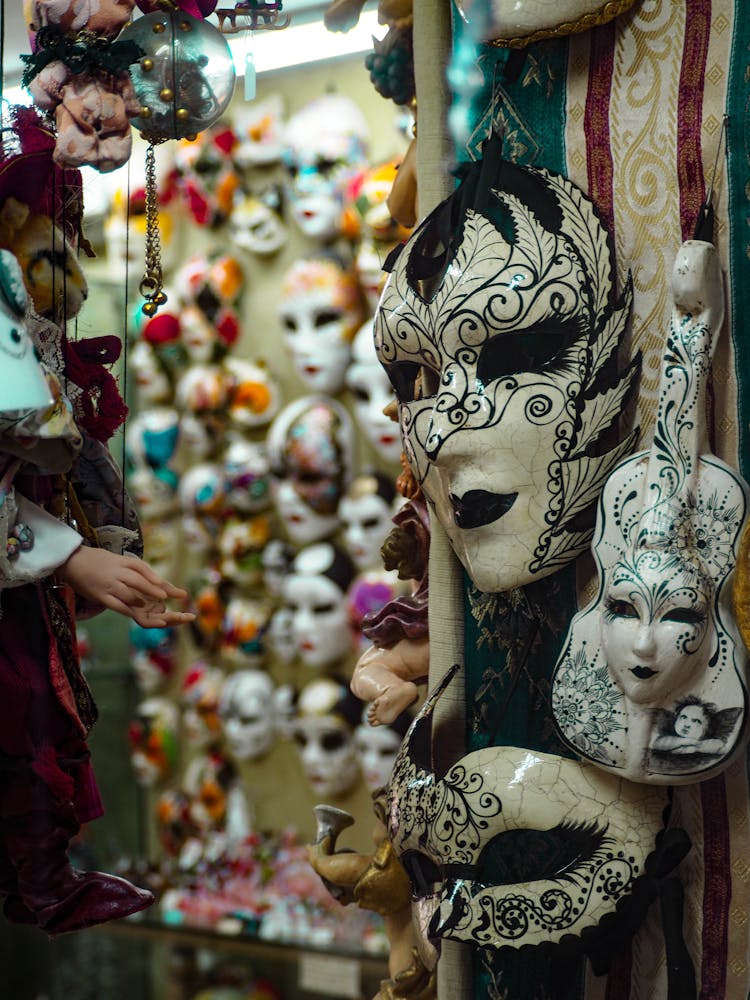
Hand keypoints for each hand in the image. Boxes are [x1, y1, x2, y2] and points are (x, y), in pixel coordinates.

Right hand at [57, 546, 195, 628]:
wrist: (72, 560)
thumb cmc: (99, 560)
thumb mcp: (120, 560)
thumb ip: (137, 570)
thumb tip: (158, 584)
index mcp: (125, 563)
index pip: (147, 572)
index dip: (163, 583)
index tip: (179, 592)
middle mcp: (119, 573)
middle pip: (140, 582)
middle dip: (157, 591)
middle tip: (171, 598)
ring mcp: (109, 585)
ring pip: (129, 593)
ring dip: (145, 600)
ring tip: (159, 607)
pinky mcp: (100, 596)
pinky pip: (116, 604)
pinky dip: (128, 609)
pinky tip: (139, 613)